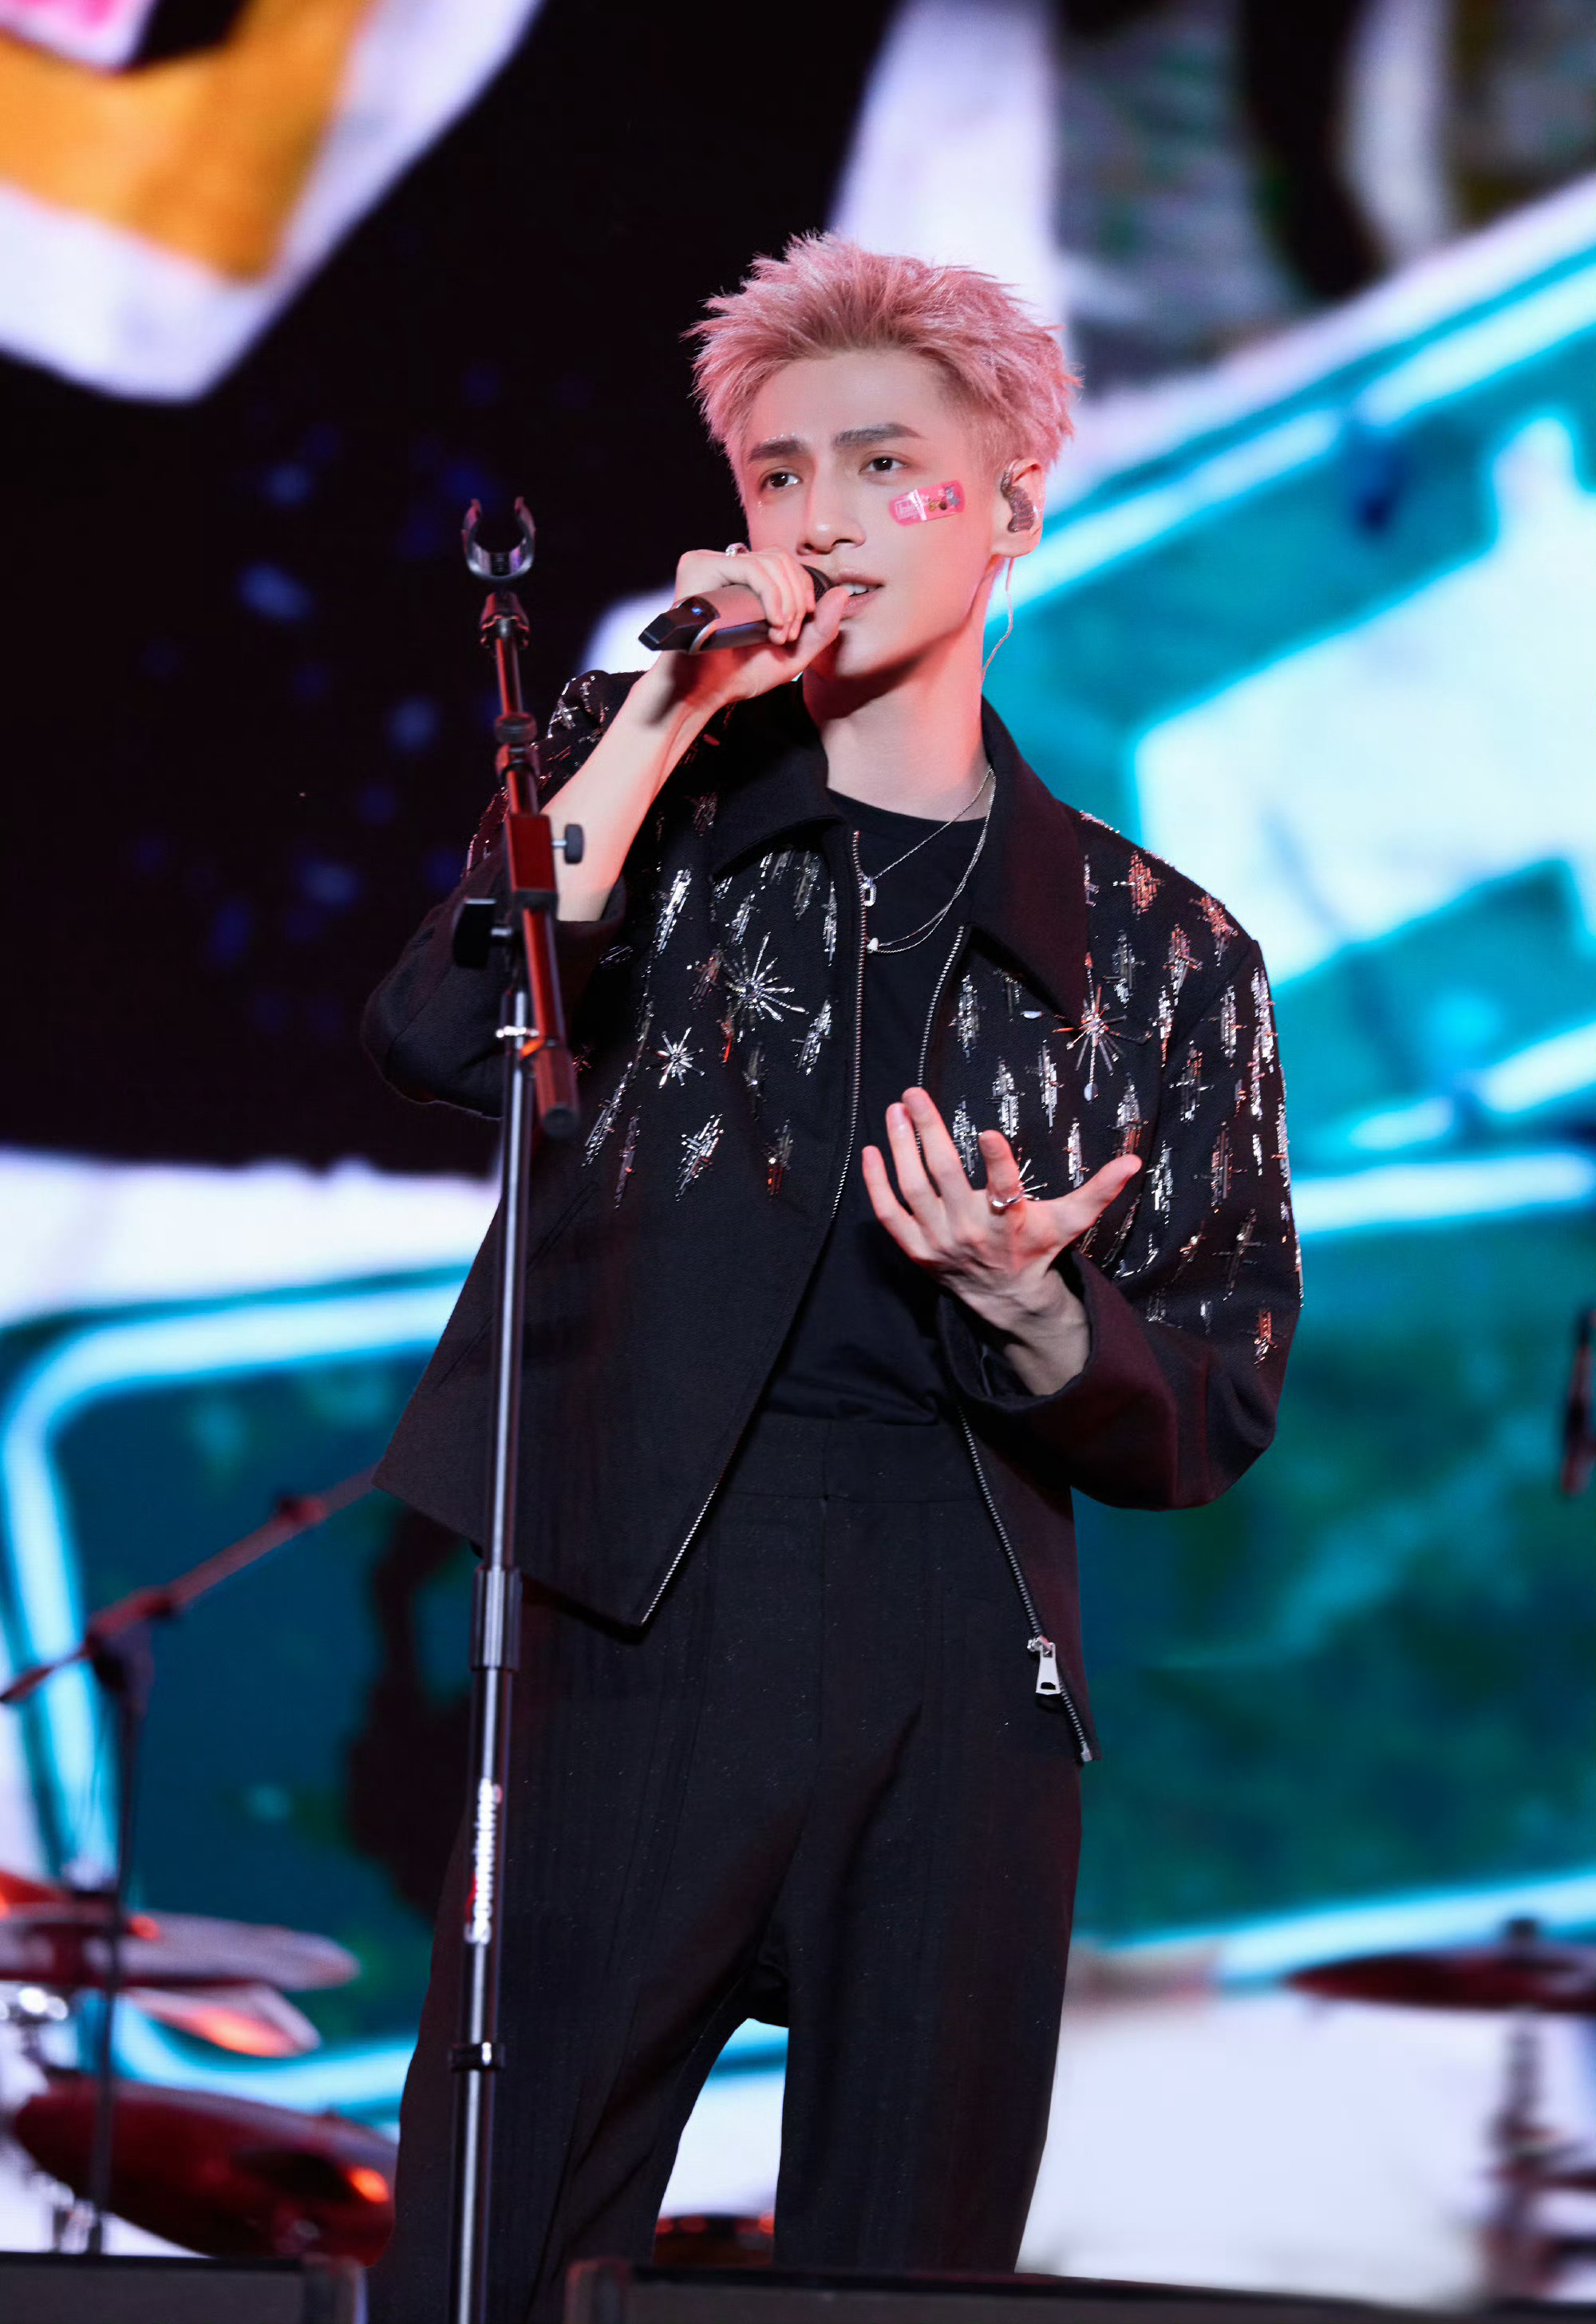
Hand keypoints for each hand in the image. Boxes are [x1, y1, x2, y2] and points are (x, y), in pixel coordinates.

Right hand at [632, 547, 851, 722]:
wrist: (703, 693)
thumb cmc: (739, 675)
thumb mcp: (793, 654)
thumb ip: (822, 628)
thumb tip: (842, 592)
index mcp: (744, 580)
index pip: (785, 563)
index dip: (803, 591)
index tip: (796, 629)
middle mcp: (727, 567)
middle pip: (782, 559)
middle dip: (798, 598)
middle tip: (788, 635)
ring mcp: (711, 564)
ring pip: (770, 562)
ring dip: (786, 602)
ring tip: (777, 634)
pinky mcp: (699, 568)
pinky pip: (751, 568)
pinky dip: (771, 595)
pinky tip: (771, 622)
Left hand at [861, 1087, 1141, 1395]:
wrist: (1005, 1298)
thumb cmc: (1037, 1248)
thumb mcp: (1070, 1221)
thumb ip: (1099, 1190)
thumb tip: (1134, 1161)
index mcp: (1008, 1222)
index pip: (1004, 1190)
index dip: (996, 1163)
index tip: (988, 1131)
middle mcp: (969, 1231)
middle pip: (943, 1176)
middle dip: (928, 1132)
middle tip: (915, 1093)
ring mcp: (938, 1240)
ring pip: (912, 1189)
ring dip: (901, 1147)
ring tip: (896, 1109)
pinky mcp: (916, 1248)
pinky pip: (888, 1215)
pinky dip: (877, 1185)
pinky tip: (872, 1151)